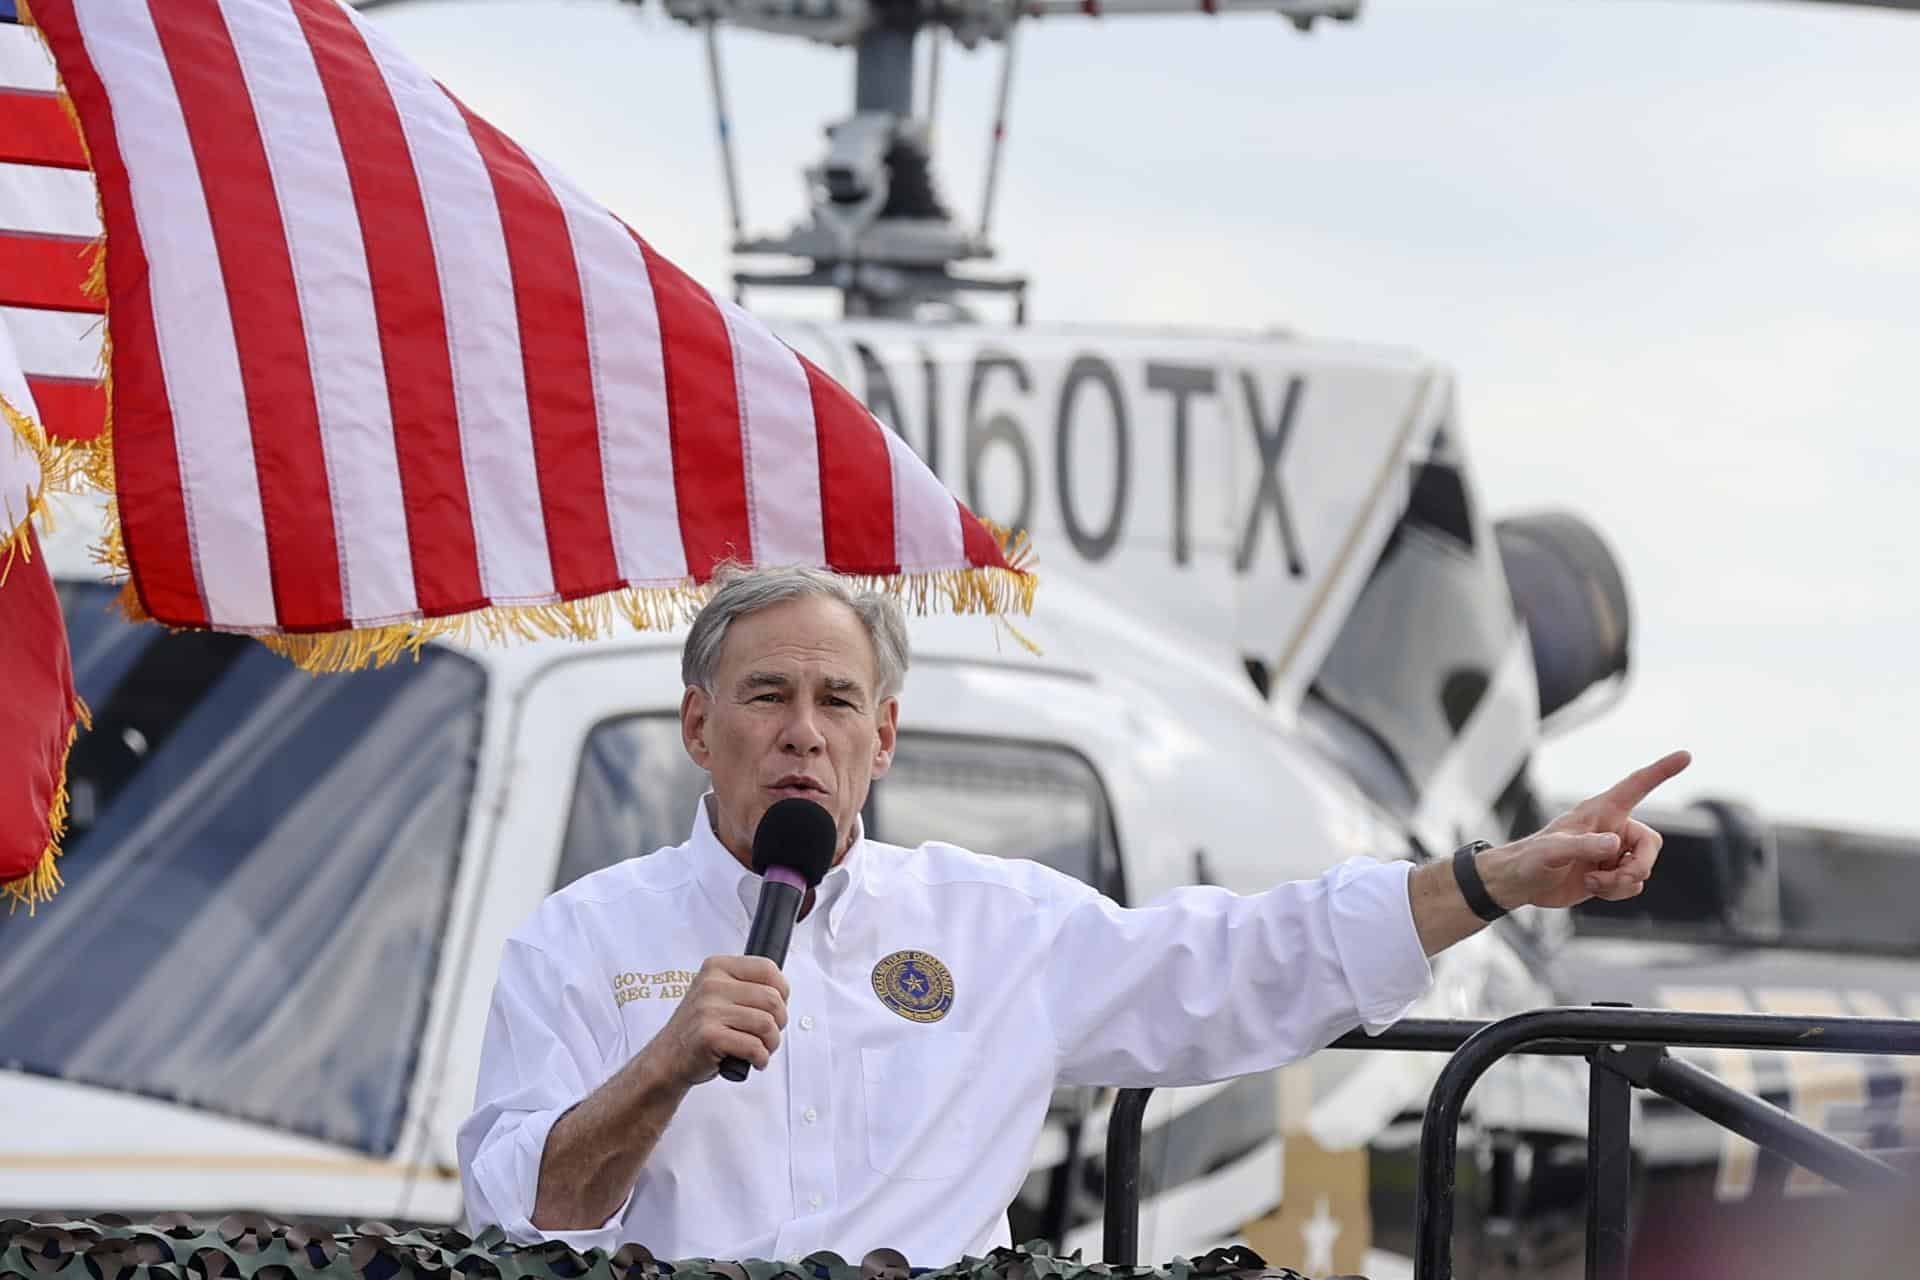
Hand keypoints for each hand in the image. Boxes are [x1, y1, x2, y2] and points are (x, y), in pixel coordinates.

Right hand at [640, 955, 788, 1086]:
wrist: (667, 1057)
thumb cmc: (698, 1028)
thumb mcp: (717, 994)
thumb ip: (746, 986)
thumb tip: (782, 992)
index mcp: (717, 967)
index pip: (768, 968)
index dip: (782, 991)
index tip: (776, 1007)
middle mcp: (712, 984)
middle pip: (772, 999)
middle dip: (779, 1022)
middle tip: (768, 1034)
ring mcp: (709, 1010)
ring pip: (767, 1024)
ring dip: (771, 1043)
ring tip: (760, 1048)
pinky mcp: (709, 1036)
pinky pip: (754, 1046)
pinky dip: (760, 1058)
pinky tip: (753, 1060)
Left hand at [1483, 749, 1692, 910]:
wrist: (1522, 884)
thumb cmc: (1530, 859)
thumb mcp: (1552, 851)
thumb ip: (1583, 845)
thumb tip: (1615, 843)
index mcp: (1600, 811)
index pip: (1636, 786)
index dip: (1661, 771)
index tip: (1685, 755)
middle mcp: (1613, 828)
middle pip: (1652, 844)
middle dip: (1638, 867)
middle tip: (1613, 878)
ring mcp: (1614, 852)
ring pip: (1643, 869)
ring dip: (1620, 883)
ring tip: (1591, 881)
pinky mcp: (1612, 873)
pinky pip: (1634, 885)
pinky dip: (1616, 892)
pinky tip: (1592, 887)